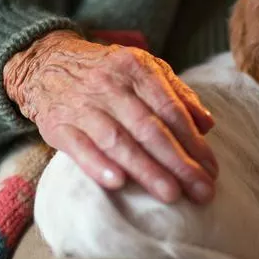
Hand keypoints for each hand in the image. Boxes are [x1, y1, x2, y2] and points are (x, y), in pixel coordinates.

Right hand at [3, 30, 217, 203]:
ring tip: (171, 195)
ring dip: (146, 170)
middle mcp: (110, 85)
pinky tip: (118, 183)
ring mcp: (83, 105)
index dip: (193, 141)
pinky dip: (98, 165)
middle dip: (178, 162)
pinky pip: (79, 147)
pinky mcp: (57, 124)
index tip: (212, 169)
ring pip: (118, 140)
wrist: (46, 63)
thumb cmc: (107, 72)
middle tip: (201, 190)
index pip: (170, 109)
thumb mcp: (143, 70)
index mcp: (137, 68)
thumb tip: (207, 124)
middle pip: (149, 128)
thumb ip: (177, 95)